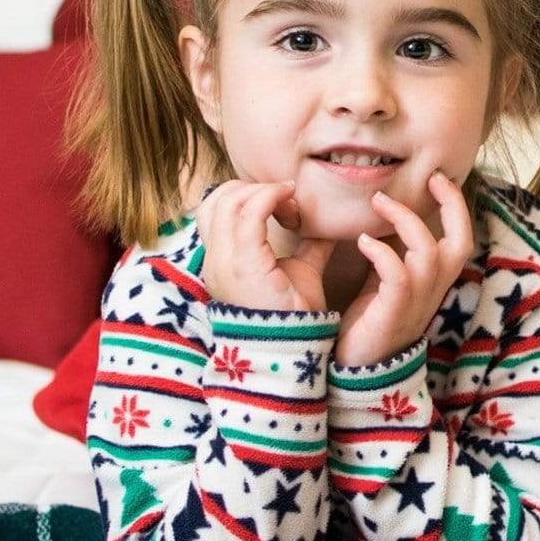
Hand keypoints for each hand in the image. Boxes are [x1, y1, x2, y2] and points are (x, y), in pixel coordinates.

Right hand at [194, 179, 336, 311]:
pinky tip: (291, 203)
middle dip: (255, 190)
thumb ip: (308, 246)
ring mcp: (224, 264)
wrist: (295, 350)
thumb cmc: (295, 316)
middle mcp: (214, 262)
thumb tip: (326, 224)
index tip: (282, 205)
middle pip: (218, 200)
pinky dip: (271, 198)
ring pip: (230, 201)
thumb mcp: (299, 272)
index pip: (213, 210)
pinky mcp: (244, 265)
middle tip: (289, 204)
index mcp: (220, 263)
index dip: (246, 196)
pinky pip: (249, 214)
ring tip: (292, 208)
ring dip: (265, 193)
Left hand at [334, 171, 474, 367]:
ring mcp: (416, 300)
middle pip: (459, 241)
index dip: (455, 207)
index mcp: (435, 281)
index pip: (460, 239)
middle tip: (430, 179)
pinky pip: (397, 273)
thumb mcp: (385, 284)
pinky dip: (381, 251)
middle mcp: (433, 289)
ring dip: (403, 220)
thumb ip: (391, 256)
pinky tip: (362, 241)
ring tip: (377, 203)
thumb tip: (381, 223)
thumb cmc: (370, 324)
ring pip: (427, 250)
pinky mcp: (393, 310)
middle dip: (450, 205)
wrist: (359, 371)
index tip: (437, 179)